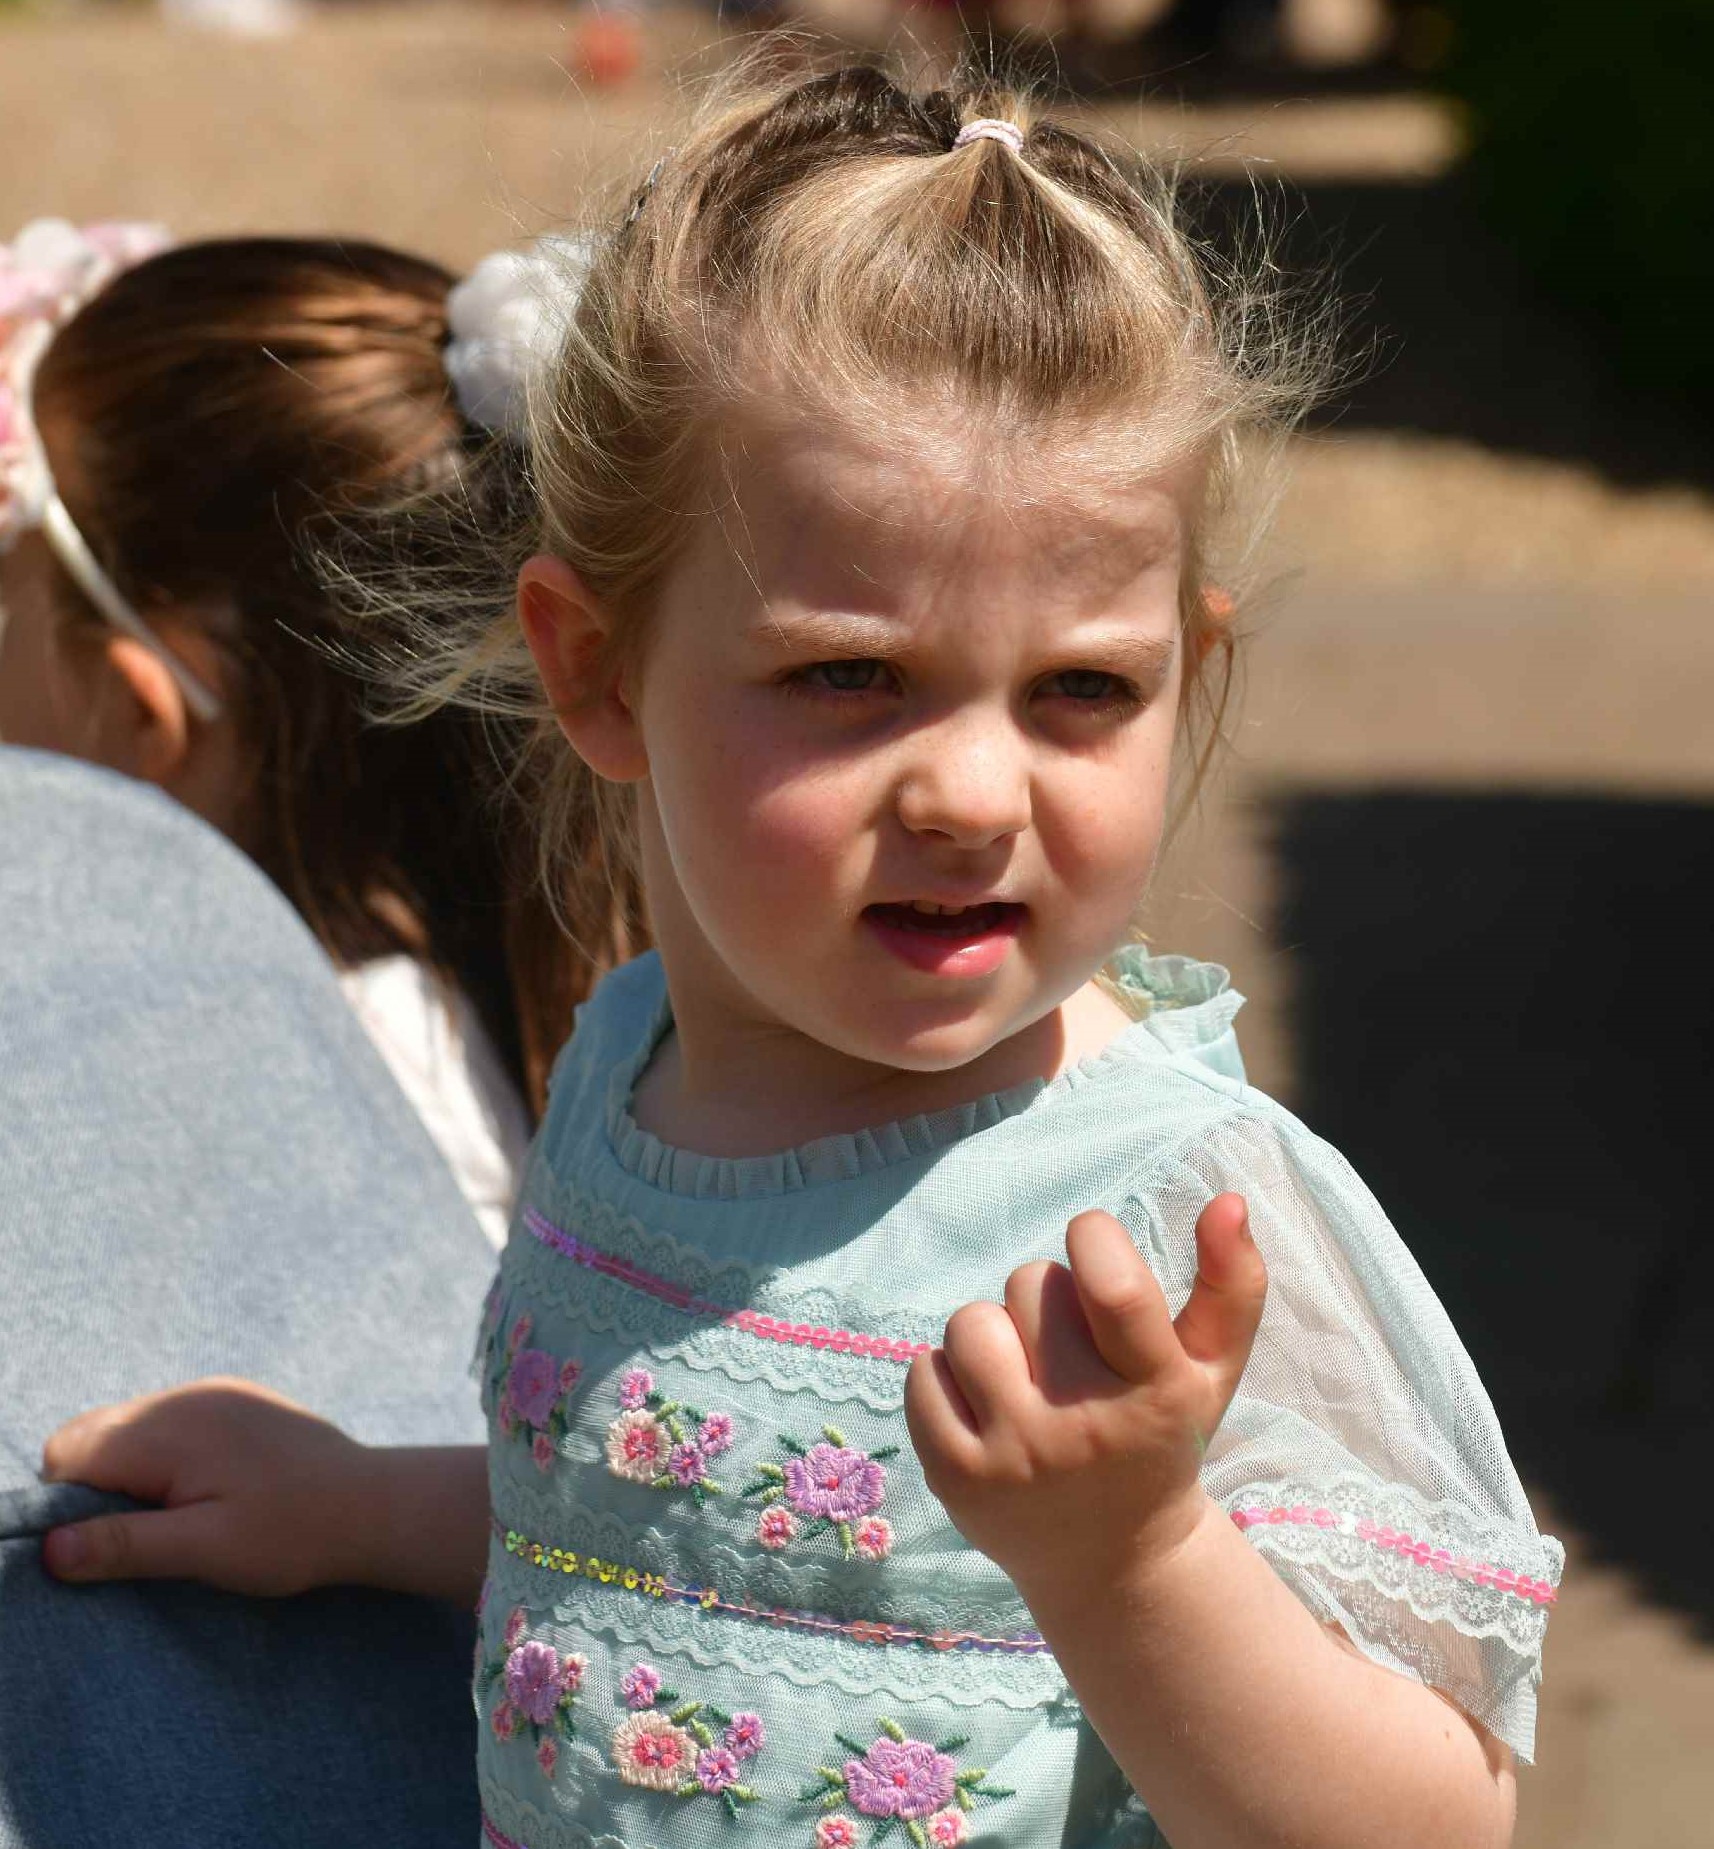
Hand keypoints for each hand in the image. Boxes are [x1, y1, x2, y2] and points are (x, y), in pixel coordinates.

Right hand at [40, 1377, 369, 1594]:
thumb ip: (124, 1544)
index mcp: (168, 1430)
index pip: (67, 1453)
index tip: (113, 1540)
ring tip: (184, 1513)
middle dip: (96, 1485)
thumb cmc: (292, 1532)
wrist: (373, 1503)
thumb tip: (48, 1548)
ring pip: (129, 1427)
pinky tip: (210, 1488)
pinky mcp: (234, 1399)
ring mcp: (212, 1392)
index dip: (68, 1504)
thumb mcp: (204, 1550)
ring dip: (133, 1470)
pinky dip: (167, 1455)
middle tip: (150, 1530)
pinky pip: (170, 1421)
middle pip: (92, 1434)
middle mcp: (184, 1397)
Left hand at [904, 1196, 1264, 1597]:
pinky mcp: (957, 1479)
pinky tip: (984, 1406)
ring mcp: (1015, 1457)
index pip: (1112, 1282)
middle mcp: (1085, 1427)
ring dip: (993, 1332)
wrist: (1114, 1563)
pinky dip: (946, 1375)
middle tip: (1069, 1349)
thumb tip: (1226, 1200)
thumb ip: (1233, 1282)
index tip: (1094, 1248)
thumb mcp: (1212, 1369)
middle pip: (1033, 1285)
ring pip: (970, 1323)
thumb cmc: (1161, 1438)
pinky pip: (922, 1372)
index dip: (1093, 1239)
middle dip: (1047, 1298)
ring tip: (1023, 1373)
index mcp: (1157, 1390)